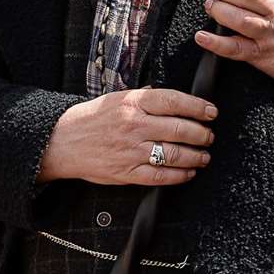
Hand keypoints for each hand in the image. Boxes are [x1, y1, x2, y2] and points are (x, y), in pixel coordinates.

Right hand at [38, 87, 216, 185]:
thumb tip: (169, 97)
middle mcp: (134, 125)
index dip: (197, 106)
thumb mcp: (116, 98)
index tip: (211, 111)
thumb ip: (144, 97)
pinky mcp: (127, 172)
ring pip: (174, 154)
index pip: (174, 101)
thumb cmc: (90, 119)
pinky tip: (188, 172)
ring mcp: (131, 150)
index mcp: (132, 103)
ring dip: (195, 155)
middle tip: (209, 135)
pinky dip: (179, 175)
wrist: (62, 142)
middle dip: (201, 133)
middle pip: (179, 129)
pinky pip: (161, 176)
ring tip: (204, 155)